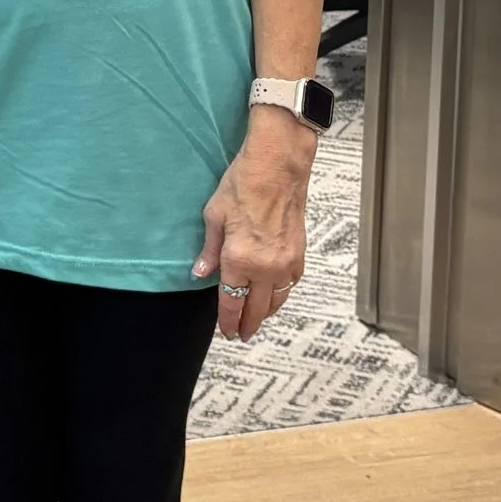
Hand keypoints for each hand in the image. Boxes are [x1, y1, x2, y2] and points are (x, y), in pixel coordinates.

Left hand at [193, 113, 311, 340]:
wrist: (278, 166)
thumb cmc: (243, 184)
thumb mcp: (214, 216)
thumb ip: (209, 250)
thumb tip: (201, 273)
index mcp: (239, 259)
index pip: (232, 301)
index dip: (228, 320)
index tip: (226, 332)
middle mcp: (265, 267)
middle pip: (257, 308)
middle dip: (248, 325)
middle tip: (241, 335)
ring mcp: (286, 262)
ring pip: (277, 300)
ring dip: (266, 313)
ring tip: (257, 319)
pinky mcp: (300, 253)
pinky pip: (290, 284)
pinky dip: (281, 294)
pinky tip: (274, 295)